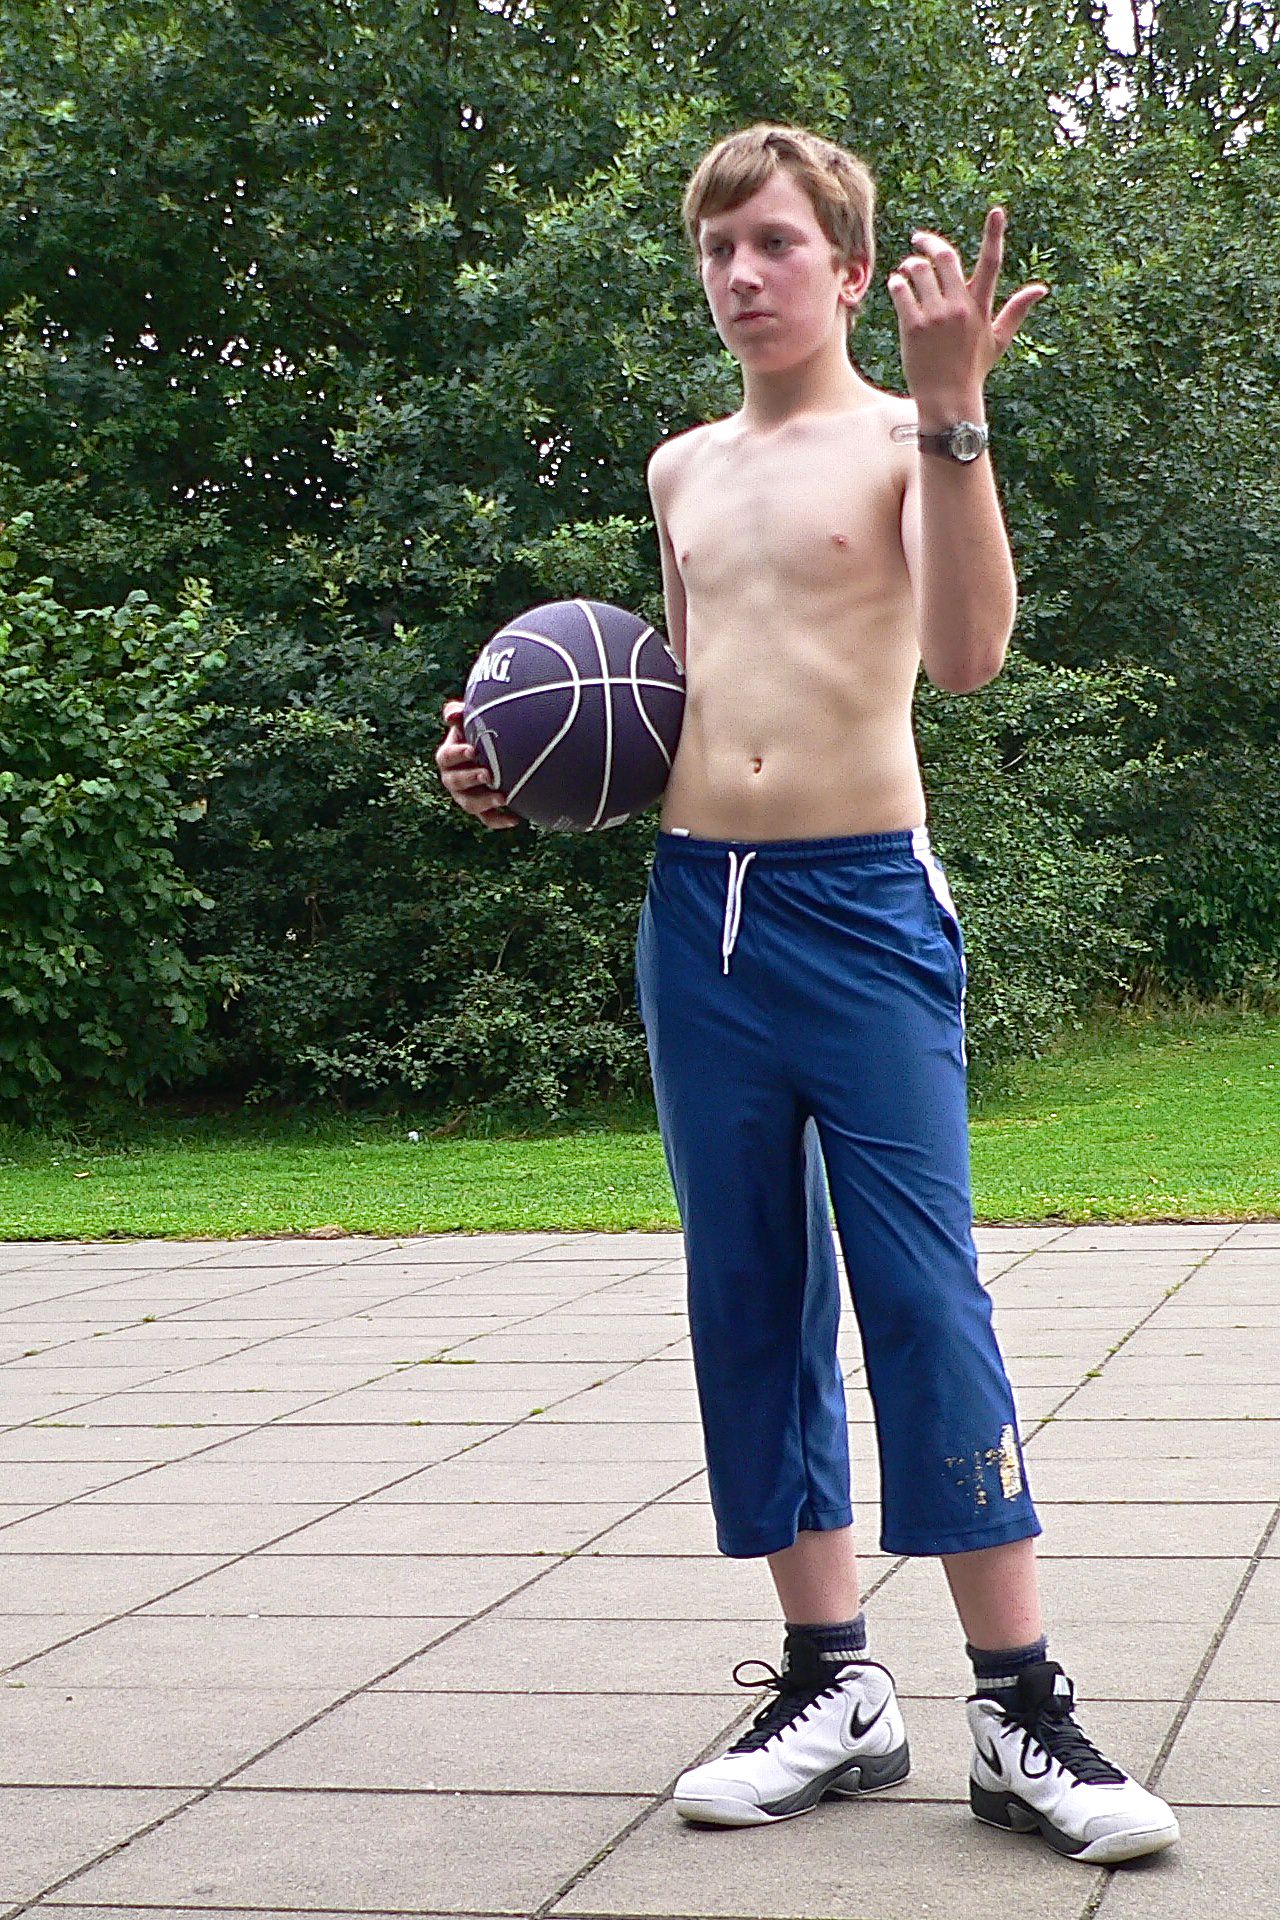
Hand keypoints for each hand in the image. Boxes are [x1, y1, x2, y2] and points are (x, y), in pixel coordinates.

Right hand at [435, 698, 519, 828]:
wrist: (499, 752)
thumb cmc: (481, 732)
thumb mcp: (469, 720)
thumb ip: (459, 713)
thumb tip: (453, 714)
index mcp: (448, 757)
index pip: (447, 757)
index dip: (457, 754)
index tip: (473, 750)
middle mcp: (453, 779)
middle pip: (456, 782)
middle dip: (471, 779)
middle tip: (488, 774)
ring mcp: (467, 796)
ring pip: (470, 804)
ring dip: (485, 802)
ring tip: (503, 798)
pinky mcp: (482, 810)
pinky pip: (488, 819)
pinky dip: (500, 821)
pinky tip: (516, 819)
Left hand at [887, 207, 1047, 413]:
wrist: (948, 400)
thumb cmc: (973, 370)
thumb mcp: (998, 340)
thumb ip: (1017, 310)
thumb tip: (1042, 289)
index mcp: (980, 307)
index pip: (991, 263)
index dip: (994, 234)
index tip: (997, 210)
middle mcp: (959, 307)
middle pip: (945, 257)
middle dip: (929, 242)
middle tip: (918, 240)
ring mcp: (935, 316)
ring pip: (918, 270)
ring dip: (910, 264)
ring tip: (907, 270)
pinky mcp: (913, 327)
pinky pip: (901, 290)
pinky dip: (897, 283)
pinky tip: (897, 285)